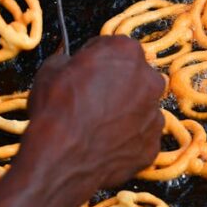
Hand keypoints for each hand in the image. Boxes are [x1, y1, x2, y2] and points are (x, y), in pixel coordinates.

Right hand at [17, 36, 164, 188]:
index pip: (116, 48)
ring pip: (141, 109)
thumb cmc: (56, 109)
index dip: (97, 60)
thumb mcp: (51, 69)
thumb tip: (68, 62)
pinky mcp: (152, 145)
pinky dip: (127, 141)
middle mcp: (150, 81)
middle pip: (135, 78)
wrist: (60, 157)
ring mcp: (155, 115)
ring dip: (125, 113)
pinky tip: (104, 145)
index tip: (86, 72)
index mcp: (127, 53)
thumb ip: (68, 60)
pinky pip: (140, 138)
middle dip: (118, 85)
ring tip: (97, 126)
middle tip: (93, 100)